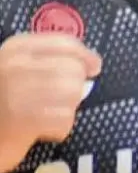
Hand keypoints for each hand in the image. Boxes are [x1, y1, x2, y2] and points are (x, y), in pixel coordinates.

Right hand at [0, 32, 101, 172]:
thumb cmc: (3, 103)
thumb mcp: (19, 70)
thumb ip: (51, 60)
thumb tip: (91, 65)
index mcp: (17, 47)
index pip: (64, 42)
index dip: (85, 54)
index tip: (95, 66)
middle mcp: (17, 64)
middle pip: (74, 69)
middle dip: (74, 88)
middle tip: (57, 101)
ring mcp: (19, 91)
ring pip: (73, 93)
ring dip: (67, 109)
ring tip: (47, 115)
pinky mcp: (24, 120)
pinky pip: (65, 120)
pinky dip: (60, 128)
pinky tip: (42, 130)